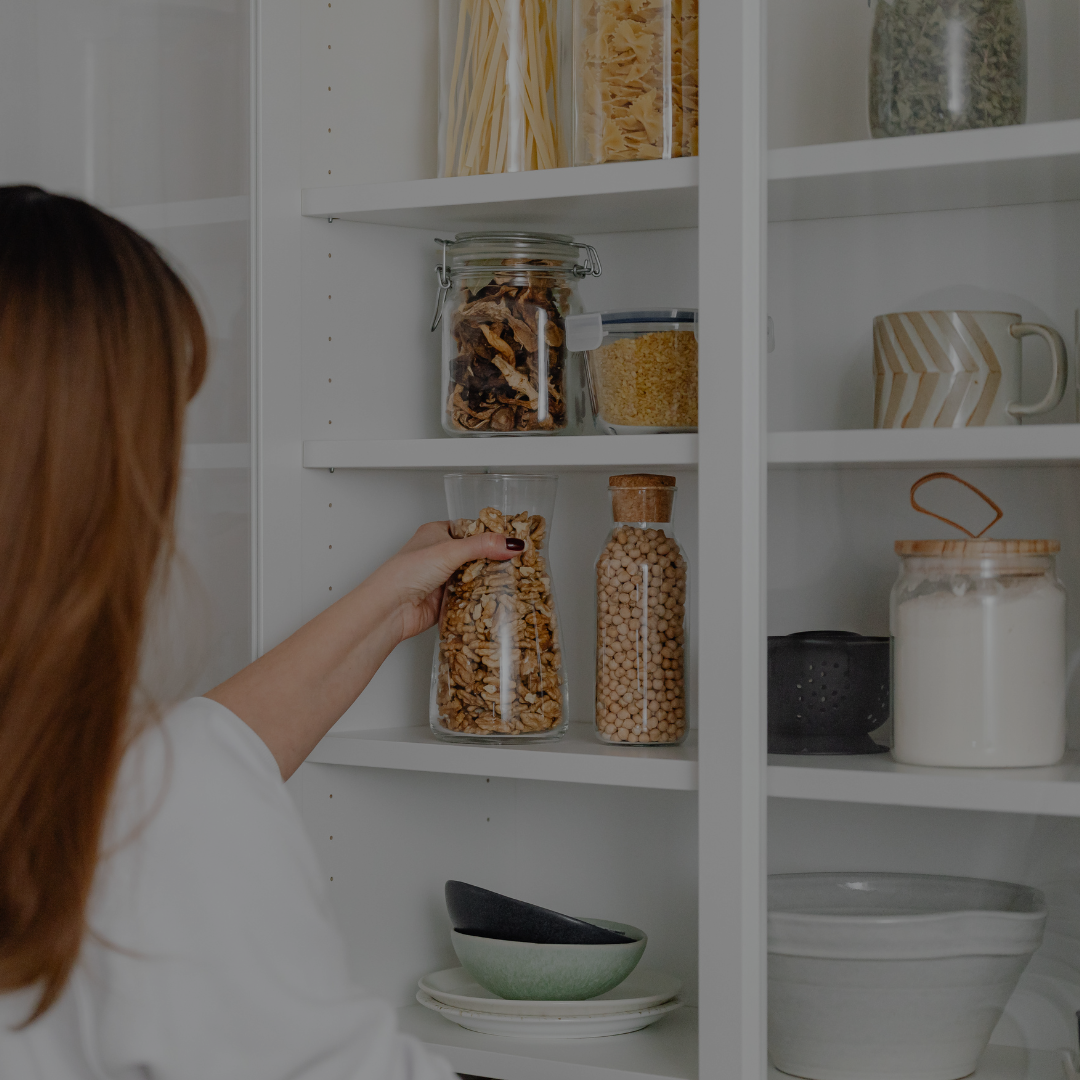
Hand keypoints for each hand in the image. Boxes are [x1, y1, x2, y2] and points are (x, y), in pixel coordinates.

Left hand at [207, 520, 523, 778]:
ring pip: (478, 579)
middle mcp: (440, 555)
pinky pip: (472, 601)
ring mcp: (444, 580)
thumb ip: (482, 547)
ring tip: (517, 584)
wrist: (385, 613)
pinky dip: (484, 603)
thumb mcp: (447, 553)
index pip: (476, 530)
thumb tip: (510, 544)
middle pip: (479, 556)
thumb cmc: (400, 577)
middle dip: (498, 562)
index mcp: (438, 533)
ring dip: (492, 583)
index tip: (520, 542)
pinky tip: (498, 603)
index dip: (496, 536)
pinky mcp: (446, 604)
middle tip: (523, 565)